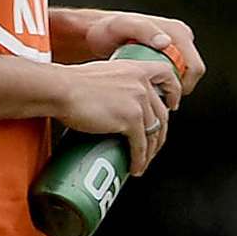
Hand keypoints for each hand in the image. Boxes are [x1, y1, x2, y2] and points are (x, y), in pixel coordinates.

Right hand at [57, 58, 180, 175]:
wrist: (62, 90)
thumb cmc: (74, 82)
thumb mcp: (105, 72)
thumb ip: (117, 81)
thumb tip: (116, 97)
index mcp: (137, 68)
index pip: (167, 74)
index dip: (174, 91)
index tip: (172, 104)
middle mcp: (142, 83)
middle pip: (162, 112)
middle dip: (160, 133)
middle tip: (153, 145)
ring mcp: (138, 101)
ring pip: (154, 132)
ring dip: (150, 151)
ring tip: (142, 161)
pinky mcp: (130, 119)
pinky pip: (141, 145)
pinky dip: (140, 159)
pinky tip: (136, 167)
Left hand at [84, 12, 206, 95]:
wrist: (96, 32)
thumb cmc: (108, 29)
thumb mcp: (123, 26)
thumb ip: (144, 31)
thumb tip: (165, 42)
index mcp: (177, 32)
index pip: (194, 67)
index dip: (183, 86)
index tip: (163, 97)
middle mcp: (179, 38)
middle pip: (190, 74)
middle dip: (176, 89)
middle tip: (154, 97)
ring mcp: (173, 46)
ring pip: (181, 76)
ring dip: (169, 88)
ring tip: (147, 92)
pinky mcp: (165, 54)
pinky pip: (171, 75)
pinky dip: (162, 85)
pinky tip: (145, 87)